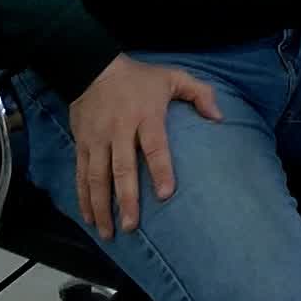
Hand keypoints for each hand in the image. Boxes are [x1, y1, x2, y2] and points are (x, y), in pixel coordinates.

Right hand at [67, 54, 221, 239]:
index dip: (160, 170)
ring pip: (97, 177)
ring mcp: (97, 139)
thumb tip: (219, 117)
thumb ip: (200, 93)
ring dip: (101, 206)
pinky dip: (83, 198)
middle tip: (132, 226)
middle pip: (122, 168)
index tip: (165, 194)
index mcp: (145, 115)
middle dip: (126, 199)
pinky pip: (81, 174)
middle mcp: (119, 130)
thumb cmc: (139, 77)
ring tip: (108, 232)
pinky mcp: (81, 144)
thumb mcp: (173, 76)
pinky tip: (89, 217)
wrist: (93, 68)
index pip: (154, 146)